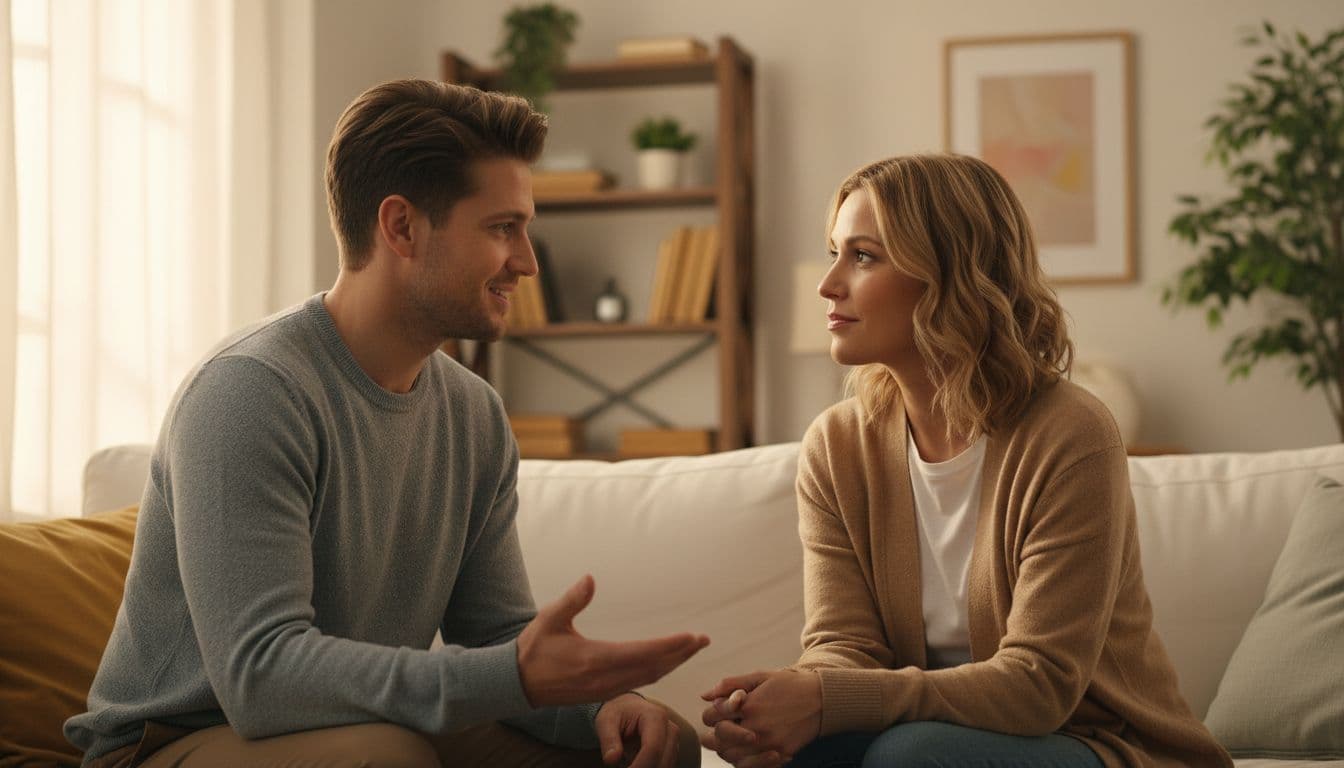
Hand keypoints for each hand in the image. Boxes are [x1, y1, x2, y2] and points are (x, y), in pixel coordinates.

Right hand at [516, 575, 709, 706]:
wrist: (516, 684)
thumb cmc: (533, 649)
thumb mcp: (549, 618)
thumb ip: (572, 599)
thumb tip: (590, 578)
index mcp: (595, 659)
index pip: (643, 653)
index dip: (670, 646)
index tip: (692, 636)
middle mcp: (605, 678)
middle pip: (654, 668)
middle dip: (681, 654)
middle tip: (704, 640)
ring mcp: (605, 690)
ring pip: (649, 678)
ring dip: (673, 664)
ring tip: (692, 649)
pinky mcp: (603, 694)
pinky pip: (638, 684)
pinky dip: (658, 673)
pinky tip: (667, 663)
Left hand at [595, 693, 680, 767]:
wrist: (628, 709)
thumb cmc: (617, 713)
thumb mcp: (606, 721)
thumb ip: (609, 740)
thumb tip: (612, 759)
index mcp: (655, 717)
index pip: (652, 749)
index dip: (639, 766)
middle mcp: (670, 729)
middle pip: (662, 761)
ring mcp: (674, 742)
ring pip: (664, 767)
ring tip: (626, 763)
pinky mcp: (672, 752)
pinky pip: (664, 767)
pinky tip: (635, 765)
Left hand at [699, 669, 821, 763]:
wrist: (822, 699)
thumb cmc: (789, 684)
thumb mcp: (760, 677)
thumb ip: (730, 684)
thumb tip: (705, 696)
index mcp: (748, 705)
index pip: (711, 716)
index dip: (713, 712)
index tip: (723, 709)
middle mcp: (756, 727)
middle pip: (718, 739)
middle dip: (717, 731)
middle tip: (726, 725)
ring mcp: (767, 744)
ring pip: (730, 756)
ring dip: (728, 747)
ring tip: (736, 737)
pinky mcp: (779, 754)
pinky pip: (751, 766)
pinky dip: (744, 760)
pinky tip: (748, 748)